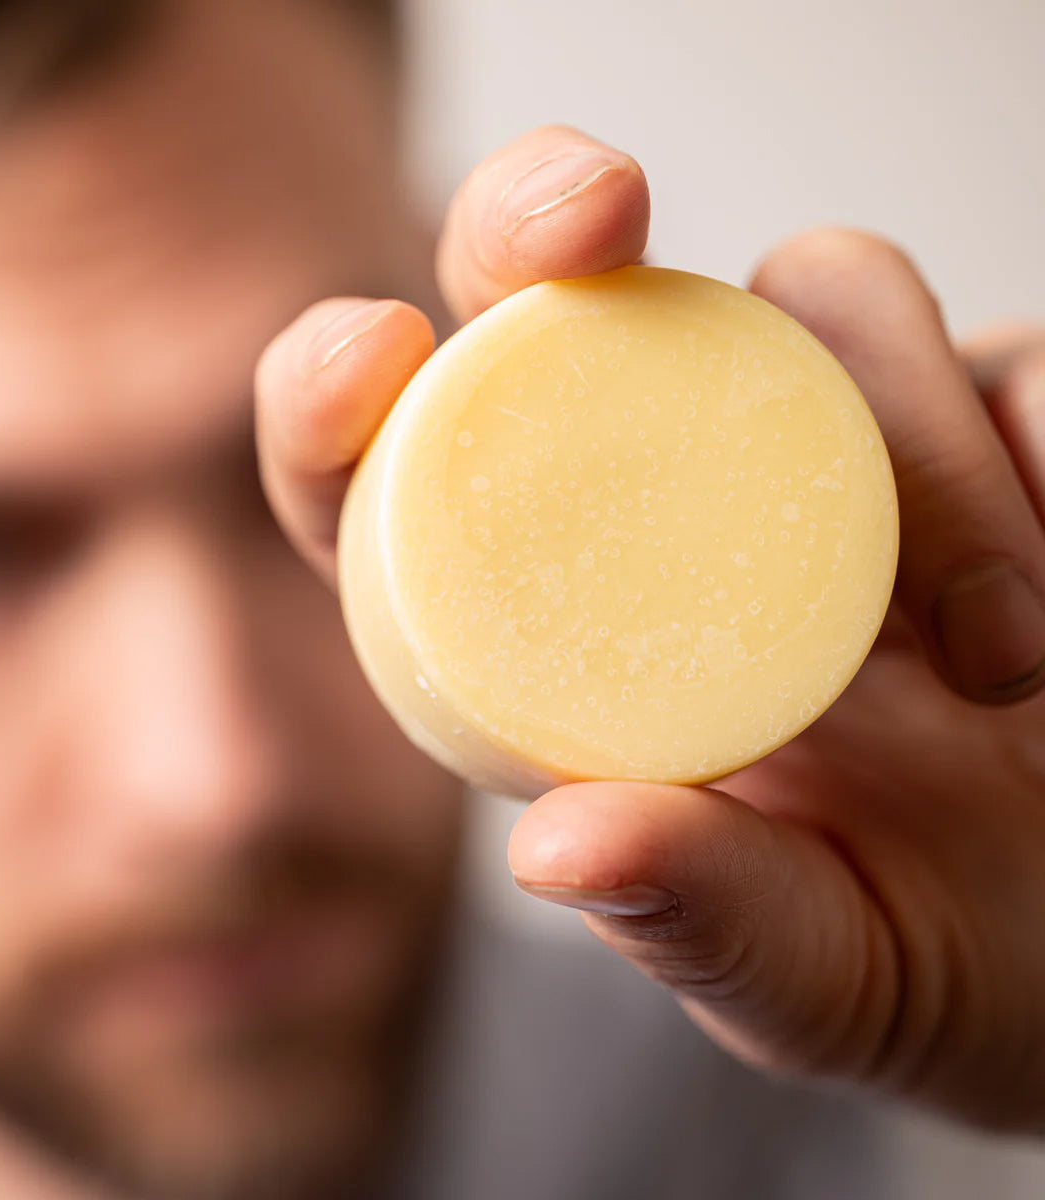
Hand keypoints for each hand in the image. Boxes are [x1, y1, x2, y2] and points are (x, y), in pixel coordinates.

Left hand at [254, 126, 1044, 1131]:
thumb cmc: (901, 942)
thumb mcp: (797, 967)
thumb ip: (693, 913)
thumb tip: (562, 850)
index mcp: (565, 626)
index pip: (395, 477)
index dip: (336, 397)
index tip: (372, 356)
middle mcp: (678, 500)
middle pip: (569, 296)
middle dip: (544, 215)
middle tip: (593, 215)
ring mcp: (837, 446)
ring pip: (819, 292)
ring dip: (908, 444)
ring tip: (999, 664)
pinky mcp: (987, 425)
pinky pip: (1013, 364)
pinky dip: (1040, 445)